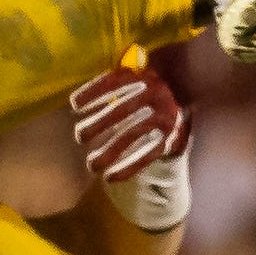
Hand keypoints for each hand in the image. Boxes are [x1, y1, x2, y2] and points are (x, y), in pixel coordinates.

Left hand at [70, 62, 190, 183]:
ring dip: (110, 151)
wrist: (181, 111)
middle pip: (123, 108)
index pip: (116, 81)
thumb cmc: (145, 98)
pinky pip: (148, 155)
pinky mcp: (171, 138)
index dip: (94, 91)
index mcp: (144, 76)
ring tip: (91, 165)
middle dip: (99, 123)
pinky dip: (128, 168)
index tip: (74, 104)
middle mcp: (157, 93)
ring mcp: (166, 116)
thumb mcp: (134, 84)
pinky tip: (110, 177)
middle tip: (79, 136)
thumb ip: (112, 88)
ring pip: (134, 134)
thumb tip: (74, 103)